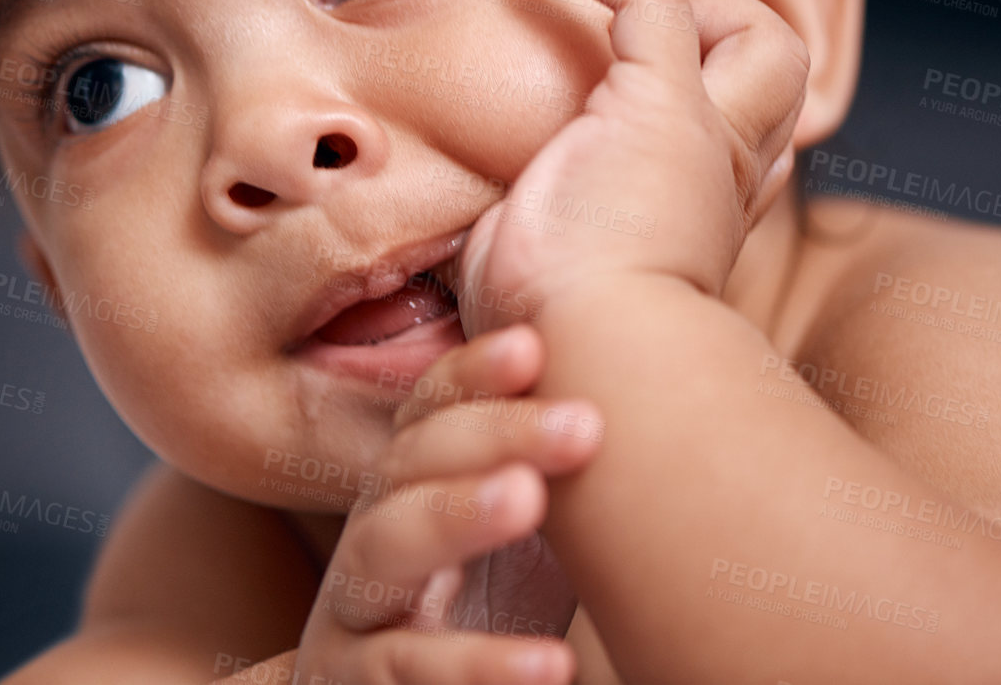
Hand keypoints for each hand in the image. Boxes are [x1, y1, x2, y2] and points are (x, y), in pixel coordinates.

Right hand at [294, 324, 602, 683]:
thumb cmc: (485, 614)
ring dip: (456, 513)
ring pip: (385, 545)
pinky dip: (476, 666)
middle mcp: (372, 530)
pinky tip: (552, 664)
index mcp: (411, 484)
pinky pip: (405, 667)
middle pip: (411, 460)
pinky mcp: (352, 680)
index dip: (473, 374)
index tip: (533, 348)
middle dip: (493, 433)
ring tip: (530, 499)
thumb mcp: (523, 539)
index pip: (431, 409)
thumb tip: (649, 397)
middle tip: (582, 425)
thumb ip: (553, 474)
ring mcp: (354, 607)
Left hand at [457, 0, 807, 335]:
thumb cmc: (553, 342)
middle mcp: (724, 174)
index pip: (748, 140)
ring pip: (759, 35)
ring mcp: (703, 135)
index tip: (613, 104)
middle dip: (725, 34)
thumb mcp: (549, 275)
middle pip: (779, 76)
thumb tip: (486, 222)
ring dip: (695, 1)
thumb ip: (536, 233)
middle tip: (635, 41)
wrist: (585, 355)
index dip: (711, 104)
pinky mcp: (661, 102)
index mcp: (703, 215)